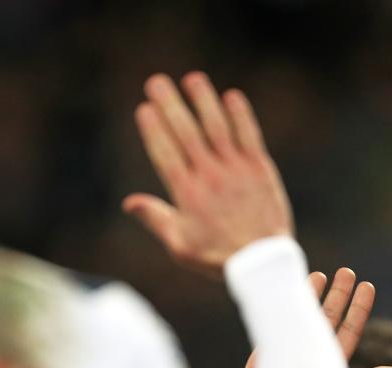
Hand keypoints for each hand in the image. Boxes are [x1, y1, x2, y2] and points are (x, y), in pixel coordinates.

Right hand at [123, 72, 292, 277]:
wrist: (262, 263)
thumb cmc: (218, 258)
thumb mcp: (180, 246)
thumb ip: (156, 219)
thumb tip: (129, 202)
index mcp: (186, 193)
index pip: (165, 152)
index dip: (153, 128)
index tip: (144, 108)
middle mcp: (209, 176)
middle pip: (186, 132)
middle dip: (169, 104)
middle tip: (156, 81)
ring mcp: (236, 169)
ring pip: (217, 126)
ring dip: (203, 100)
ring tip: (192, 79)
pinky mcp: (260, 168)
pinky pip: (249, 135)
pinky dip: (241, 115)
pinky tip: (231, 96)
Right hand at [242, 268, 391, 367]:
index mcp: (333, 367)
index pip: (350, 331)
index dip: (358, 309)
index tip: (367, 286)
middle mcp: (312, 359)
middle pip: (328, 320)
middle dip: (338, 295)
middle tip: (347, 271)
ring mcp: (287, 357)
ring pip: (302, 320)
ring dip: (311, 296)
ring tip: (320, 274)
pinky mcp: (264, 360)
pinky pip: (275, 328)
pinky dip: (281, 309)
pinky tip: (284, 292)